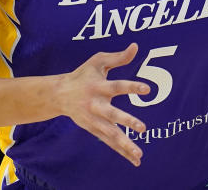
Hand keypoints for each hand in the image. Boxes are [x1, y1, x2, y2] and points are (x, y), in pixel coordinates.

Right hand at [55, 43, 150, 165]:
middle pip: (112, 114)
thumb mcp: (98, 62)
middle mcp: (96, 105)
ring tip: (139, 154)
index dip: (132, 87)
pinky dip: (121, 151)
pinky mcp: (93, 129)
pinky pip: (109, 141)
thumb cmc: (83, 75)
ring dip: (124, 144)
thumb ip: (118, 57)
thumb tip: (136, 47)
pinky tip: (135, 160)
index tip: (147, 89)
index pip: (117, 86)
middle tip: (142, 128)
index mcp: (98, 86)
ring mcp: (93, 119)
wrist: (59, 94)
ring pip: (110, 134)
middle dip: (126, 121)